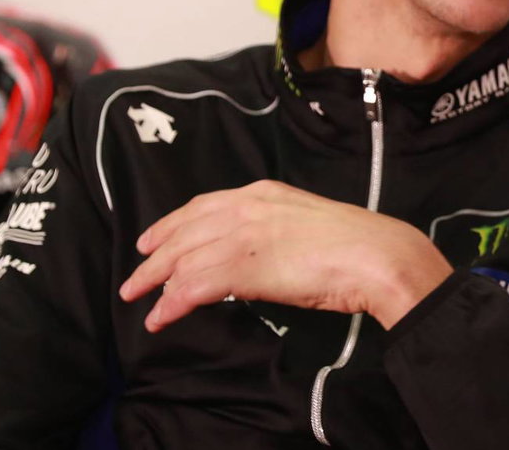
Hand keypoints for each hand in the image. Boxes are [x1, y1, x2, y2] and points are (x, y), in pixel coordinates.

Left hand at [118, 180, 450, 331]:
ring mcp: (243, 235)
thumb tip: (259, 252)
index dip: (171, 224)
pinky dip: (172, 304)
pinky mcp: (243, 267)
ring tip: (141, 303)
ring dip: (156, 284)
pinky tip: (163, 317)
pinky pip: (192, 287)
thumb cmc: (355, 243)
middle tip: (133, 280)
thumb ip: (275, 229)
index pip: (202, 206)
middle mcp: (247, 207)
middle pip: (183, 232)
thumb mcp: (306, 222)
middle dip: (153, 258)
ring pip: (182, 260)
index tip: (152, 240)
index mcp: (264, 192)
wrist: (375, 255)